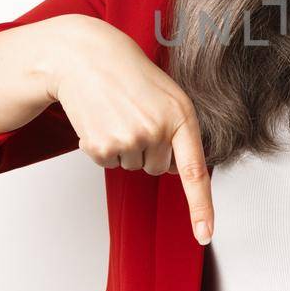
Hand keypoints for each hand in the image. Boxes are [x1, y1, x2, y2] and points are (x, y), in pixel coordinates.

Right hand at [45, 16, 215, 244]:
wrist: (85, 56)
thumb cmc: (130, 74)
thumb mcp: (168, 95)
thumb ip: (180, 130)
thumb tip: (175, 171)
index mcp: (182, 117)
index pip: (194, 172)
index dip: (201, 207)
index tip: (204, 234)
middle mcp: (157, 131)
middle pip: (157, 168)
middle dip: (147, 148)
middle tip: (135, 114)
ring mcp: (129, 140)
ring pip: (132, 166)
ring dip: (124, 145)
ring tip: (117, 112)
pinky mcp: (101, 146)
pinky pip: (108, 163)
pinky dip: (102, 146)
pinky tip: (100, 119)